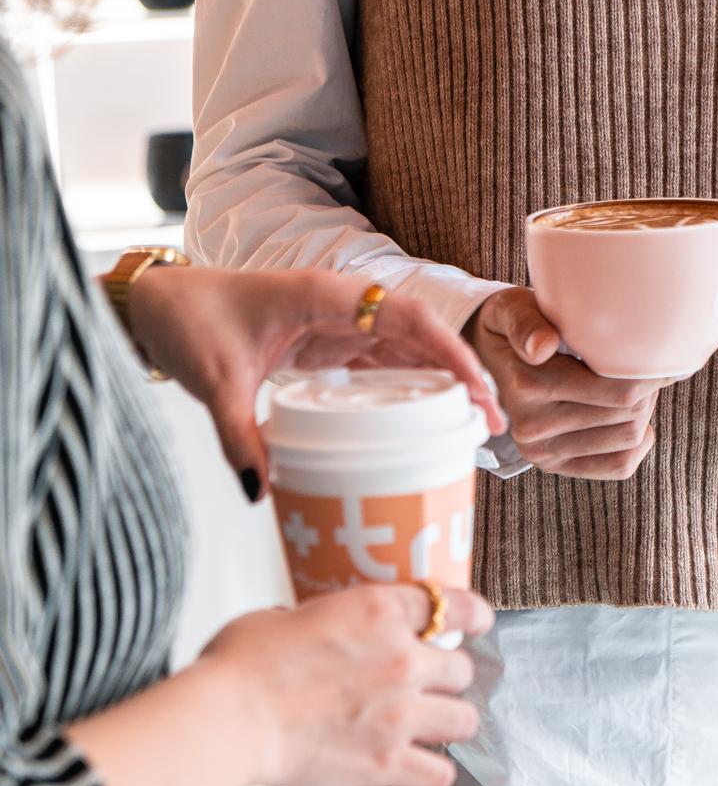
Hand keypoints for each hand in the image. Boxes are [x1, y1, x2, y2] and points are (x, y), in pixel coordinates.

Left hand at [125, 267, 506, 496]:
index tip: (477, 389)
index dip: (448, 350)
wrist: (157, 306)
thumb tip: (259, 490)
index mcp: (324, 296)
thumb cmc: (188, 321)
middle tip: (492, 422)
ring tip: (473, 426)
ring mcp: (335, 324)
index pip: (406, 316)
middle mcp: (339, 305)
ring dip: (442, 381)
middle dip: (461, 374)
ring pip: (405, 348)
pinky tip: (426, 420)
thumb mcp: (215, 380)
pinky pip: (381, 361)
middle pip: (419, 334)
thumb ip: (237, 434)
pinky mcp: (325, 344)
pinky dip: (409, 387)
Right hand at [201, 583, 493, 785]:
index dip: (472, 613)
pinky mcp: (388, 762)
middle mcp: (401, 660)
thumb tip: (320, 630)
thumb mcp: (283, 616)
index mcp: (377, 612)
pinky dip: (434, 773)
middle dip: (446, 676)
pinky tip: (421, 768)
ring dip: (450, 720)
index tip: (478, 620)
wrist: (227, 719)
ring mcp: (401, 713)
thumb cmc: (241, 667)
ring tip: (432, 724)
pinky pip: (441, 774)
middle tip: (429, 683)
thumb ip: (322, 621)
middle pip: (462, 668)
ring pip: (465, 719)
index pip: (452, 604)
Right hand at [467, 288, 665, 479]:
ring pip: (627, 438)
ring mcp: (541, 452)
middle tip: (646, 365)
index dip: (651, 372)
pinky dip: (637, 444)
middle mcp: (532, 426)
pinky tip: (633, 419)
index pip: (616, 389)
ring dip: (643, 412)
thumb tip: (543, 347)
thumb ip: (526, 324)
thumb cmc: (512, 328)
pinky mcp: (553, 466)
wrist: (482, 363)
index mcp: (527, 386)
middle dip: (648, 388)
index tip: (661, 352)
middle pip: (627, 414)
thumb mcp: (512, 310)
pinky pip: (617, 466)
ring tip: (634, 386)